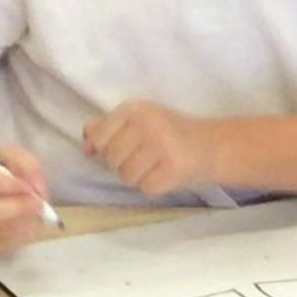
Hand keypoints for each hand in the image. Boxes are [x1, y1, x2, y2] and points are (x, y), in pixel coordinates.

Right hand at [0, 145, 54, 252]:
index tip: (28, 185)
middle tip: (39, 204)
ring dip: (25, 221)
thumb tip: (37, 189)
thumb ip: (25, 165)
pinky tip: (30, 222)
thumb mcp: (11, 158)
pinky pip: (8, 244)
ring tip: (36, 212)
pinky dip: (25, 233)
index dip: (10, 184)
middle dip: (18, 208)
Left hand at [83, 99, 217, 196]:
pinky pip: (145, 187)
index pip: (98, 138)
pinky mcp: (173, 168)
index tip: (123, 148)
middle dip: (122, 165)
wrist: (211, 145)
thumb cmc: (168, 133)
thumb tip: (86, 140)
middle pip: (111, 159)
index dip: (105, 149)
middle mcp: (146, 123)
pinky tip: (165, 174)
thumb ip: (108, 127)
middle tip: (143, 158)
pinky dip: (153, 186)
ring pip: (126, 176)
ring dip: (137, 177)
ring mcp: (161, 145)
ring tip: (154, 166)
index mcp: (134, 108)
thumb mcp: (138, 121)